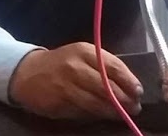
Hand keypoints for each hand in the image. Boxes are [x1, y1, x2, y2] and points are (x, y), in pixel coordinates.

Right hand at [8, 42, 143, 119]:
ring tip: (123, 114)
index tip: (139, 91)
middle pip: (106, 86)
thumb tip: (128, 84)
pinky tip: (104, 116)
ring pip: (96, 101)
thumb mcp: (81, 55)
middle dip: (124, 98)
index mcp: (84, 51)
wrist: (28, 72)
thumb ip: (102, 66)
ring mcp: (66, 85)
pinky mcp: (59, 102)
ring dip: (113, 110)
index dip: (128, 80)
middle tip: (135, 107)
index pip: (112, 65)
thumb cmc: (62, 63)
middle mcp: (76, 66)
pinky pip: (83, 111)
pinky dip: (96, 115)